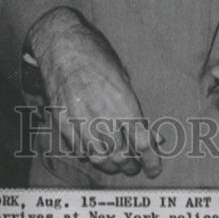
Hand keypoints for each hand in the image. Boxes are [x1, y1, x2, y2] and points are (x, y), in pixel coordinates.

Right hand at [26, 7, 160, 177]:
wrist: (63, 48)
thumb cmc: (97, 57)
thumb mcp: (123, 78)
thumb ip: (132, 107)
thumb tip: (145, 133)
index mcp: (122, 102)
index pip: (141, 142)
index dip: (151, 160)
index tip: (154, 169)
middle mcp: (102, 115)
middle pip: (120, 155)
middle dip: (131, 165)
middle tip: (135, 167)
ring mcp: (80, 122)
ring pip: (98, 159)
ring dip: (111, 166)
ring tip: (117, 165)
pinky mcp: (63, 124)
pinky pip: (79, 150)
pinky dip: (89, 157)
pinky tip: (95, 154)